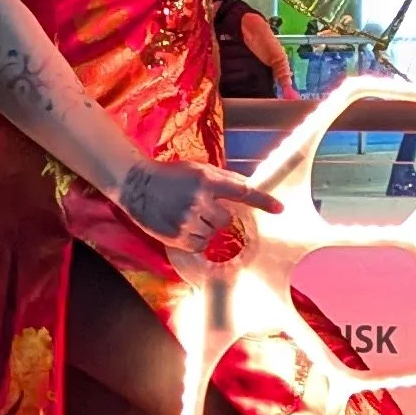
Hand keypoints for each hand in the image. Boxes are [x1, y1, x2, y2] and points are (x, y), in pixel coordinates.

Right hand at [119, 157, 280, 265]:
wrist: (136, 184)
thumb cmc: (171, 175)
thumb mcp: (198, 169)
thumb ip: (224, 179)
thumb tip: (249, 185)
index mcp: (206, 180)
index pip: (242, 191)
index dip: (262, 201)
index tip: (279, 209)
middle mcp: (198, 200)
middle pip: (227, 219)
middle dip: (218, 215)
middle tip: (201, 207)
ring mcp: (187, 220)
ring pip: (213, 234)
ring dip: (206, 228)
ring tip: (187, 215)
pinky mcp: (177, 236)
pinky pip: (200, 245)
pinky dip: (195, 239)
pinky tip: (183, 226)